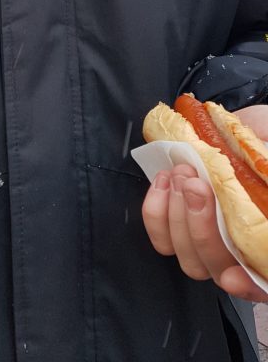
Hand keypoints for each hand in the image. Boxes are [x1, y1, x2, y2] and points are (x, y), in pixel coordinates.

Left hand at [142, 104, 267, 301]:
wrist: (247, 126)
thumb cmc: (265, 144)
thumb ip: (264, 172)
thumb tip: (261, 170)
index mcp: (262, 241)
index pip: (260, 283)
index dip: (248, 286)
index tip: (232, 276)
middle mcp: (241, 252)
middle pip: (217, 268)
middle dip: (201, 227)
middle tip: (195, 183)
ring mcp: (210, 241)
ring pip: (188, 258)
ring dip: (178, 215)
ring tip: (182, 173)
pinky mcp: (181, 226)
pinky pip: (161, 238)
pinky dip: (156, 210)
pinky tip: (164, 179)